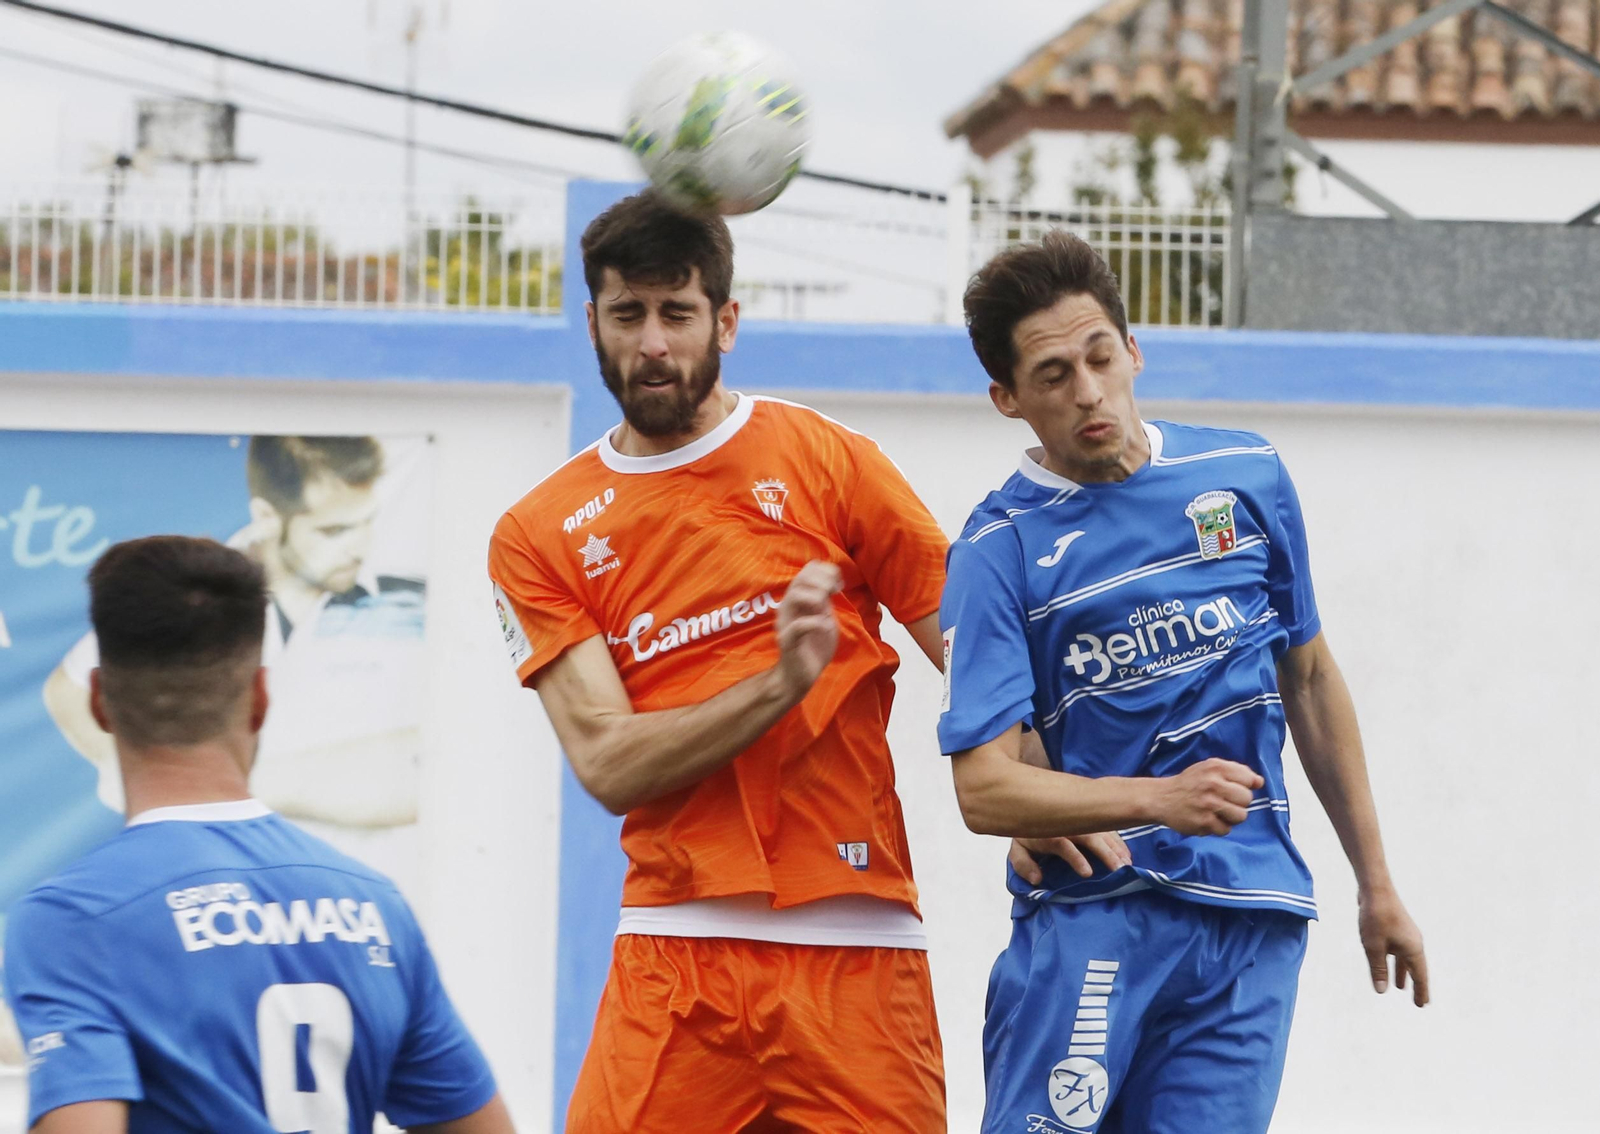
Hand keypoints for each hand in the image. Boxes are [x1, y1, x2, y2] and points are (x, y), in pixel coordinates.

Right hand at [773, 561, 842, 701]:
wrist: (800, 676)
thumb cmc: (813, 646)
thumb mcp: (823, 616)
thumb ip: (824, 599)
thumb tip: (831, 578)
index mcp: (798, 600)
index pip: (807, 571)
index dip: (825, 571)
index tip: (839, 584)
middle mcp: (789, 607)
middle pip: (800, 579)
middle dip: (822, 581)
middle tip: (835, 593)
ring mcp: (786, 623)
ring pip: (794, 596)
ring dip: (816, 597)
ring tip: (826, 608)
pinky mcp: (788, 641)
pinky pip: (798, 626)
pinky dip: (816, 623)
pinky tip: (826, 626)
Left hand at [1009, 832, 1132, 884]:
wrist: (1031, 805)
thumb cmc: (1027, 835)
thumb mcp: (1018, 851)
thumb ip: (1024, 865)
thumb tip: (1037, 879)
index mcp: (1048, 833)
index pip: (1063, 845)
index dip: (1076, 858)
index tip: (1088, 873)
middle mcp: (1067, 825)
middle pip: (1090, 837)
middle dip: (1106, 853)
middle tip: (1119, 870)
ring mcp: (1081, 821)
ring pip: (1102, 832)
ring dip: (1116, 848)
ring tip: (1127, 866)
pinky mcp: (1090, 820)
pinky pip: (1108, 829)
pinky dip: (1118, 842)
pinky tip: (1127, 855)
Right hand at [1150, 758, 1263, 835]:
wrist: (1162, 798)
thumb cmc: (1190, 783)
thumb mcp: (1209, 768)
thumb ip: (1236, 771)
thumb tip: (1260, 782)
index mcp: (1216, 768)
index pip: (1249, 779)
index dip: (1245, 786)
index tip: (1234, 788)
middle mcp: (1213, 784)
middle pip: (1247, 799)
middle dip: (1239, 802)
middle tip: (1224, 801)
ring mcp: (1209, 804)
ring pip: (1241, 816)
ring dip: (1232, 817)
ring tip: (1219, 812)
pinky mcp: (1204, 822)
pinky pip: (1226, 829)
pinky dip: (1219, 827)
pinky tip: (1209, 820)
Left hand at [1359, 886, 1428, 1005]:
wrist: (1375, 889)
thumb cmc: (1375, 918)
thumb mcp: (1373, 947)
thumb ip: (1378, 969)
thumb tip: (1381, 991)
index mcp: (1413, 949)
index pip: (1420, 976)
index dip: (1420, 992)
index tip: (1422, 1005)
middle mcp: (1413, 942)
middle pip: (1416, 969)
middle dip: (1415, 985)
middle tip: (1419, 1001)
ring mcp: (1405, 934)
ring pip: (1405, 959)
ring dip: (1402, 972)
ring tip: (1400, 987)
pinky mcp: (1395, 927)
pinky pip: (1397, 950)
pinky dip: (1395, 960)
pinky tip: (1387, 962)